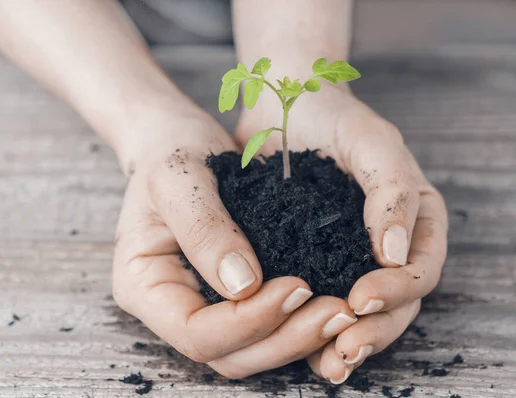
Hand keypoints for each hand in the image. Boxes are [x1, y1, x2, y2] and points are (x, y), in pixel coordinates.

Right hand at [113, 114, 359, 371]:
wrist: (178, 143)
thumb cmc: (169, 154)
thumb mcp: (177, 178)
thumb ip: (204, 229)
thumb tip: (245, 286)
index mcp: (144, 286)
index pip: (195, 332)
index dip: (246, 322)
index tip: (295, 286)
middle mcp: (172, 308)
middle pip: (227, 355)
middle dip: (283, 339)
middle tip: (337, 309)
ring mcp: (202, 307)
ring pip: (251, 351)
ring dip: (298, 338)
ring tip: (342, 309)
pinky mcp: (232, 297)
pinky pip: (266, 327)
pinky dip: (299, 324)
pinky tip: (333, 303)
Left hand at [231, 86, 447, 381]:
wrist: (283, 105)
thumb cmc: (334, 117)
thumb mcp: (372, 143)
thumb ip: (391, 192)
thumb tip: (394, 256)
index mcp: (412, 221)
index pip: (418, 271)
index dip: (396, 293)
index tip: (360, 300)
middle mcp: (383, 246)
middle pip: (393, 305)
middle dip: (373, 331)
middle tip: (344, 350)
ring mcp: (344, 257)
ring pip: (356, 312)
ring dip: (346, 341)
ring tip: (328, 365)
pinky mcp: (307, 260)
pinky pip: (315, 300)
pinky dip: (311, 327)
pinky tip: (297, 348)